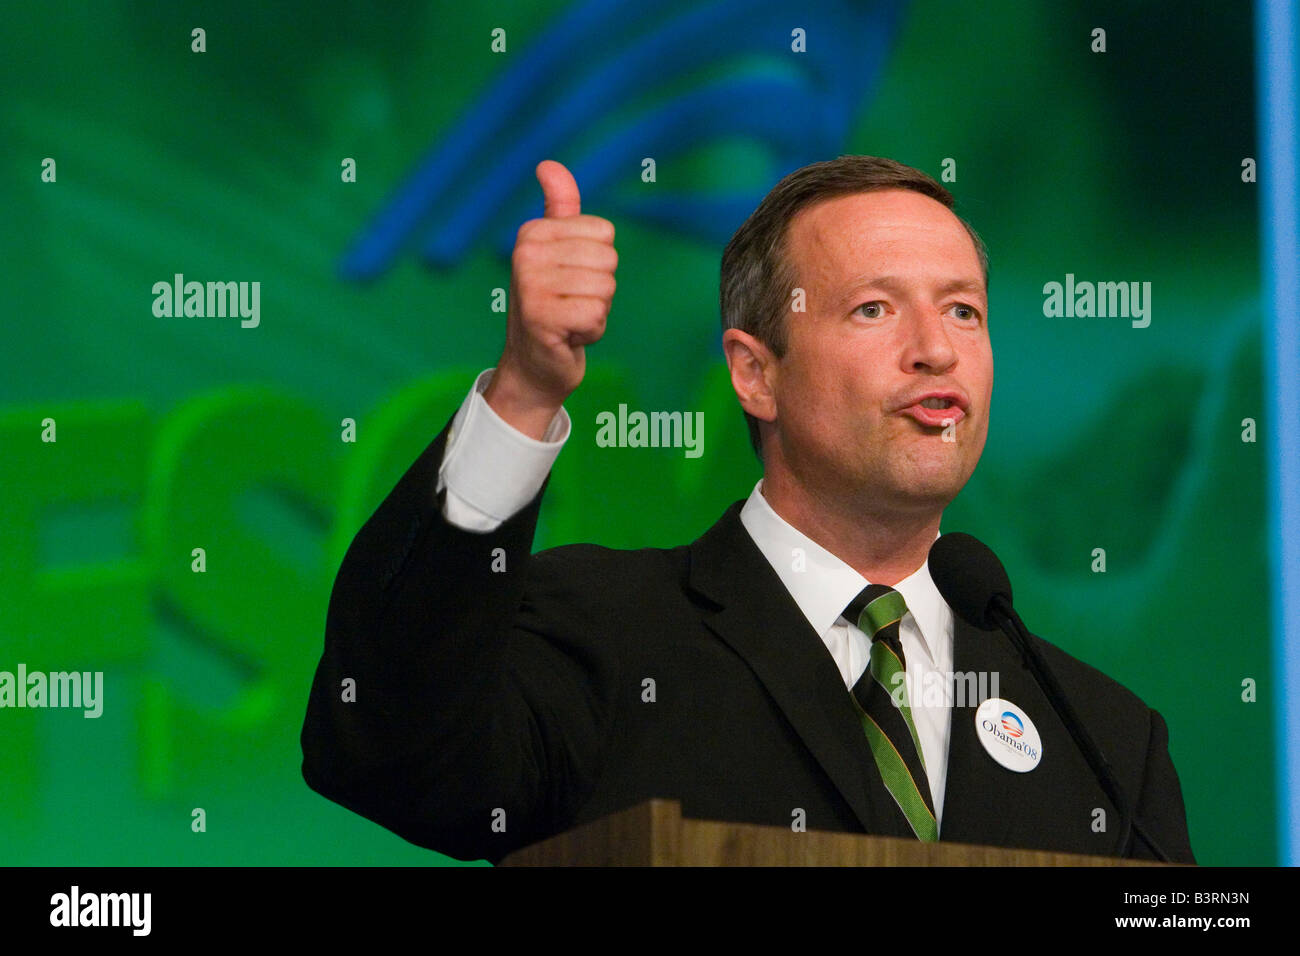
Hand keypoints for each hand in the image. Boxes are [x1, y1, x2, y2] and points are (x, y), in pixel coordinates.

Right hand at [485, 160, 616, 438]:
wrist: (533, 363)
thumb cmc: (552, 303)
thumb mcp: (556, 251)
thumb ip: (559, 208)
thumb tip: (549, 164)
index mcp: (532, 233)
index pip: (605, 233)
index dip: (598, 263)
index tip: (571, 280)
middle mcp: (526, 255)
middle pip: (608, 261)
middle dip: (600, 290)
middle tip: (571, 304)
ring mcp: (530, 286)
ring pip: (604, 289)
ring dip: (595, 311)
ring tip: (568, 319)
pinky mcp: (541, 318)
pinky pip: (596, 316)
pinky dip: (590, 332)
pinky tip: (568, 336)